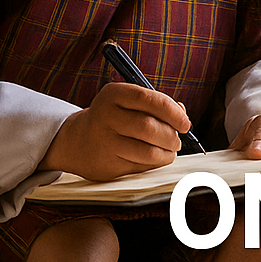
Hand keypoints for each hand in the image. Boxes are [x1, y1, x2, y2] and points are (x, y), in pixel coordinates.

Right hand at [41, 82, 189, 180]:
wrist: (76, 141)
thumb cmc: (112, 118)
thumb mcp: (127, 102)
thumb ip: (155, 104)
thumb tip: (182, 113)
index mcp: (113, 95)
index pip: (150, 100)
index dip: (173, 112)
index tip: (185, 122)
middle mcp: (105, 117)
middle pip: (150, 128)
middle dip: (171, 136)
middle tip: (177, 139)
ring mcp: (104, 142)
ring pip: (148, 151)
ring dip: (167, 152)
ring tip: (170, 149)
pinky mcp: (107, 165)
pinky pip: (141, 166)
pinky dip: (155, 162)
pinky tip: (155, 157)